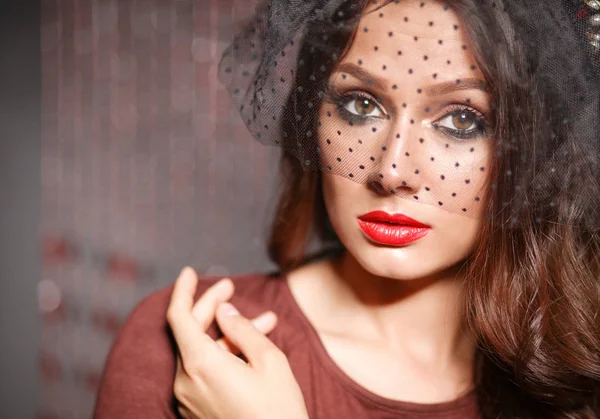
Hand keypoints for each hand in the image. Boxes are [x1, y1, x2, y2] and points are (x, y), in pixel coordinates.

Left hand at [167, 267, 309, 418]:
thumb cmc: (278, 411)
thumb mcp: (269, 362)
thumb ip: (243, 330)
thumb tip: (225, 311)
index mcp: (200, 364)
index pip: (178, 316)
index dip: (183, 290)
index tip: (189, 272)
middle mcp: (186, 381)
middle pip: (191, 332)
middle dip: (212, 306)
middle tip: (232, 288)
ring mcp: (189, 398)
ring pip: (202, 351)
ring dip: (228, 333)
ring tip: (265, 321)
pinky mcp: (197, 410)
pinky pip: (204, 371)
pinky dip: (224, 354)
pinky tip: (251, 348)